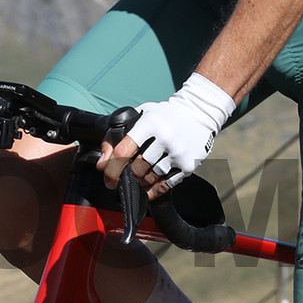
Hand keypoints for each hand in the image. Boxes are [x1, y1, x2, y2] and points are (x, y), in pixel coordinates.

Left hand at [98, 74, 233, 192]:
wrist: (200, 111)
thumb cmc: (165, 115)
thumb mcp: (139, 116)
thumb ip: (116, 136)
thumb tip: (102, 164)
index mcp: (150, 123)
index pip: (123, 151)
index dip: (112, 170)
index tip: (109, 179)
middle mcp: (165, 137)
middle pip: (137, 168)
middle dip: (129, 175)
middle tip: (127, 176)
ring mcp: (178, 152)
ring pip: (151, 177)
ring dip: (142, 181)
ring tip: (142, 175)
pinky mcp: (188, 164)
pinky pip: (166, 185)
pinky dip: (155, 190)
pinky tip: (150, 187)